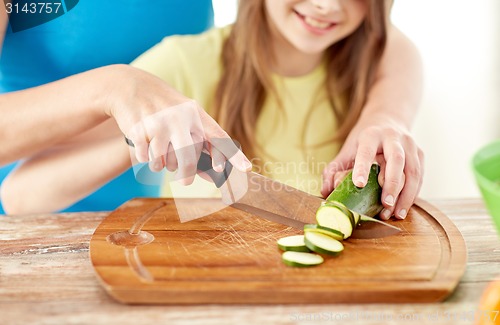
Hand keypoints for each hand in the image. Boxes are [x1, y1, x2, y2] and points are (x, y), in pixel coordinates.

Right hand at [102, 65, 251, 184]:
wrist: (131, 86)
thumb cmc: (166, 109)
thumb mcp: (186, 120)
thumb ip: (201, 145)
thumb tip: (215, 176)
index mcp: (196, 114)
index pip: (219, 137)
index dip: (233, 155)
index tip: (246, 169)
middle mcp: (180, 117)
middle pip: (188, 159)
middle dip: (186, 174)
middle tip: (185, 180)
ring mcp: (158, 122)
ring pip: (164, 162)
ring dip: (161, 164)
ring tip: (159, 151)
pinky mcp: (138, 129)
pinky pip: (146, 158)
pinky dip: (145, 157)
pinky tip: (145, 143)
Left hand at [321, 118, 423, 219]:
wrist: (387, 119)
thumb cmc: (364, 140)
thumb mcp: (347, 149)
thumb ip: (334, 169)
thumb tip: (325, 191)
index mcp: (371, 135)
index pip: (366, 151)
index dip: (362, 167)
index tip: (359, 184)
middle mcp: (393, 137)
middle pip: (396, 159)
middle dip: (391, 183)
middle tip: (385, 204)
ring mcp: (409, 145)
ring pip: (412, 170)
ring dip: (405, 194)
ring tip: (396, 213)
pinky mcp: (420, 153)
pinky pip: (419, 176)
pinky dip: (413, 193)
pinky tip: (404, 207)